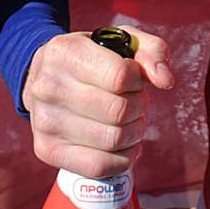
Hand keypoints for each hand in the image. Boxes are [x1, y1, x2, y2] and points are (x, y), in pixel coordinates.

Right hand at [22, 26, 175, 177]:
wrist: (43, 77)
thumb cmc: (90, 60)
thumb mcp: (120, 41)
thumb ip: (151, 51)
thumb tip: (166, 80)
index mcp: (63, 52)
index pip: (119, 76)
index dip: (138, 80)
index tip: (133, 79)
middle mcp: (47, 86)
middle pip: (118, 111)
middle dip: (139, 107)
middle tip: (135, 103)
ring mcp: (44, 121)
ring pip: (112, 140)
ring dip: (133, 133)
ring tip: (128, 122)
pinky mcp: (47, 149)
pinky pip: (99, 167)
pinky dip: (122, 159)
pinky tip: (124, 146)